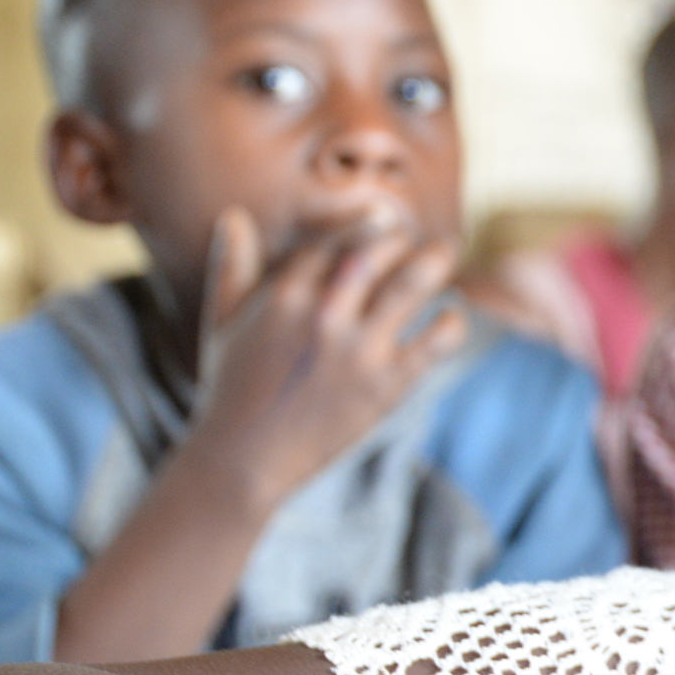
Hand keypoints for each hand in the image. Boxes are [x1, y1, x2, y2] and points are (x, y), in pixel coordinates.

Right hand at [186, 206, 467, 505]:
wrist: (245, 457)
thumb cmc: (233, 389)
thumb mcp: (222, 322)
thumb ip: (231, 268)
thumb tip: (234, 216)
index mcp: (284, 295)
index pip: (334, 242)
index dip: (360, 228)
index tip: (380, 222)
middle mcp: (323, 314)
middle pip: (375, 252)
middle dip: (399, 238)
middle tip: (415, 239)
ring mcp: (357, 349)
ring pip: (410, 286)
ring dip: (435, 261)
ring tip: (449, 250)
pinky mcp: (386, 385)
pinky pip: (434, 342)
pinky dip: (451, 324)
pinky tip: (452, 316)